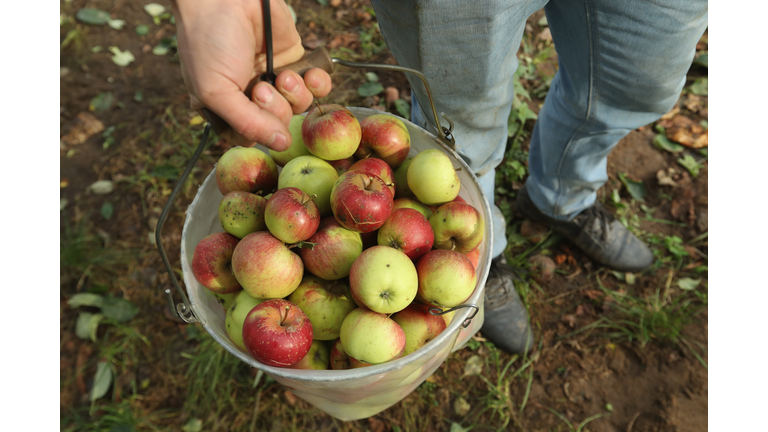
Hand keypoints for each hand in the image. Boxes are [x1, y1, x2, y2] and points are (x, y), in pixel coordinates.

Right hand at [171, 0, 331, 150]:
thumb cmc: (208, 42)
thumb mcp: (216, 91)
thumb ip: (247, 123)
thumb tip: (280, 145)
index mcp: (225, 108)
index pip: (251, 139)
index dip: (257, 132)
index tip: (250, 111)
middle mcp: (251, 97)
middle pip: (278, 126)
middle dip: (274, 109)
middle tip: (260, 87)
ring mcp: (274, 79)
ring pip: (298, 108)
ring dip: (294, 95)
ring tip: (281, 75)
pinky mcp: (295, 60)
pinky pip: (317, 86)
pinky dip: (318, 84)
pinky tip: (309, 75)